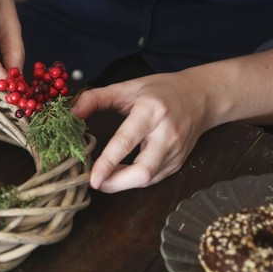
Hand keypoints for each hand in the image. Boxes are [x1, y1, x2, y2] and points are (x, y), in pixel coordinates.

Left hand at [72, 73, 211, 192]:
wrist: (201, 97)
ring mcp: (176, 151)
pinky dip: (134, 180)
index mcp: (152, 111)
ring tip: (104, 177)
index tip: (92, 178)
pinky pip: (154, 179)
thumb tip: (71, 112)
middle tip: (95, 182)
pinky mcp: (179, 162)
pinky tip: (121, 174)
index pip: (126, 142)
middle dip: (116, 183)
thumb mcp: (128, 87)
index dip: (108, 163)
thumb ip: (96, 98)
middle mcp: (167, 134)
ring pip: (148, 179)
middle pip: (143, 171)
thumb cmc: (160, 90)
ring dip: (123, 183)